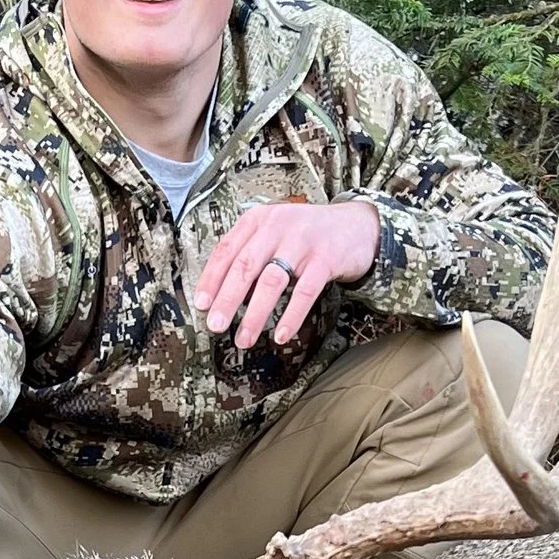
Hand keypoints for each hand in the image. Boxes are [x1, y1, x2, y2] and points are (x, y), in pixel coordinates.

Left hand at [195, 198, 380, 350]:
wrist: (357, 226)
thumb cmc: (307, 236)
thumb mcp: (274, 235)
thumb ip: (250, 257)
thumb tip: (224, 296)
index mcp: (258, 220)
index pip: (226, 250)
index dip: (211, 279)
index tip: (201, 305)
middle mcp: (278, 226)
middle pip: (245, 266)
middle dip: (227, 300)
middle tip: (216, 326)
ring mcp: (303, 242)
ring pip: (272, 281)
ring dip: (255, 314)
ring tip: (244, 338)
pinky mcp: (326, 259)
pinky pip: (305, 291)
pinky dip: (291, 315)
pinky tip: (281, 335)